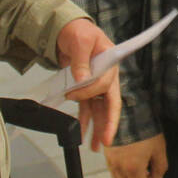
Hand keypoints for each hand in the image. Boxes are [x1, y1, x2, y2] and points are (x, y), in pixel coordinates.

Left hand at [55, 17, 120, 151]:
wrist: (67, 31)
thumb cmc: (78, 32)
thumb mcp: (80, 40)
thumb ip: (80, 59)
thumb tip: (81, 77)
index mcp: (110, 62)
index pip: (105, 83)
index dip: (89, 91)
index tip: (73, 92)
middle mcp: (106, 76)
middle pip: (110, 103)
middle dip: (108, 123)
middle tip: (106, 141)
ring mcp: (96, 84)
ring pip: (99, 110)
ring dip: (97, 128)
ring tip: (95, 146)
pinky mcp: (85, 89)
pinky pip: (87, 108)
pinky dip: (85, 121)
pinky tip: (83, 133)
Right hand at [104, 134, 167, 177]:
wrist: (129, 111)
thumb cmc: (145, 128)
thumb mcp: (159, 148)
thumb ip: (159, 168)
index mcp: (133, 167)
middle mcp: (118, 167)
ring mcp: (110, 161)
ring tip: (141, 171)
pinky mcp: (106, 154)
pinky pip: (113, 171)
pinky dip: (122, 174)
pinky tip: (131, 164)